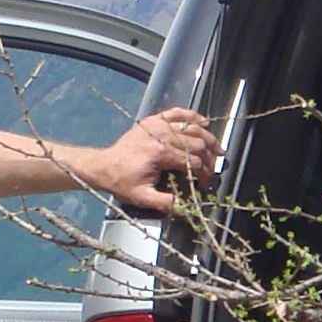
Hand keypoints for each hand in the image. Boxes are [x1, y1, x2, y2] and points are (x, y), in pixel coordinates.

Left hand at [86, 106, 221, 211]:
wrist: (104, 166)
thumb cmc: (122, 181)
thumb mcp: (143, 198)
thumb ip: (167, 203)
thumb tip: (188, 208)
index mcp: (161, 154)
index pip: (194, 162)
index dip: (204, 175)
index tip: (204, 185)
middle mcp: (162, 136)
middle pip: (198, 144)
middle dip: (209, 159)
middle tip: (213, 169)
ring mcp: (159, 125)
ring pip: (192, 128)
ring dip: (208, 138)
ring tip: (218, 149)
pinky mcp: (154, 120)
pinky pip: (178, 113)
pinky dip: (193, 116)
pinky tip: (203, 122)